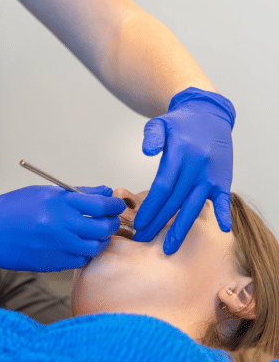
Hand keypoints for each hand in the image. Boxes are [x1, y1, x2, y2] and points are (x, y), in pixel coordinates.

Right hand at [0, 185, 125, 273]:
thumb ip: (78, 193)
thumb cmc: (14, 208)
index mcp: (59, 203)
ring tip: (97, 234)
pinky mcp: (52, 263)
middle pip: (102, 228)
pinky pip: (80, 261)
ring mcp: (57, 246)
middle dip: (112, 223)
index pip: (100, 205)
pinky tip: (80, 245)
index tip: (116, 205)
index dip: (114, 205)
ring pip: (95, 248)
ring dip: (101, 240)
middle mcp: (61, 225)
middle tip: (109, 220)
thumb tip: (104, 192)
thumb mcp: (46, 192)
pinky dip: (86, 253)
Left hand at [133, 87, 235, 253]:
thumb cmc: (179, 123)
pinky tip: (223, 228)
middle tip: (143, 239)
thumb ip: (151, 136)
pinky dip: (224, 212)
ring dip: (181, 228)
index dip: (150, 208)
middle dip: (157, 223)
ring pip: (194, 205)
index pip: (162, 187)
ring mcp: (211, 173)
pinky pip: (224, 198)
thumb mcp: (160, 122)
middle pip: (174, 201)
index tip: (138, 224)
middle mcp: (197, 165)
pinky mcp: (223, 177)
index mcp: (180, 152)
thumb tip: (146, 152)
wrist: (208, 114)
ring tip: (169, 248)